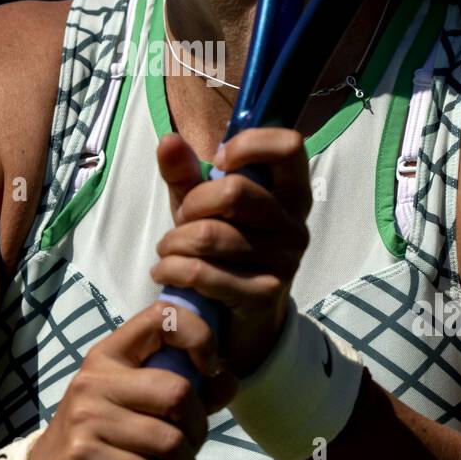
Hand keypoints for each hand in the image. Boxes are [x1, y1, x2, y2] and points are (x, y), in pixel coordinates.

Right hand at [19, 302, 238, 459]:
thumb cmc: (98, 441)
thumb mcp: (136, 408)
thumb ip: (185, 391)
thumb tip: (229, 379)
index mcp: (109, 356)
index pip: (161, 317)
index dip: (199, 336)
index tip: (210, 368)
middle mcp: (94, 380)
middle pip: (177, 393)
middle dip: (199, 429)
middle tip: (189, 448)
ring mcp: (85, 419)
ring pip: (170, 442)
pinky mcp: (82, 459)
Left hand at [150, 128, 311, 378]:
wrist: (239, 319)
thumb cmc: (222, 249)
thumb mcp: (202, 206)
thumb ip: (185, 172)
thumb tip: (168, 140)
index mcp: (291, 192)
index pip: (290, 145)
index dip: (249, 144)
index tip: (219, 161)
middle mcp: (296, 224)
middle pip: (234, 192)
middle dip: (191, 204)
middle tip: (181, 221)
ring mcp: (286, 261)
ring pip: (210, 235)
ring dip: (174, 243)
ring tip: (167, 250)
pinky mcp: (265, 294)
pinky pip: (204, 273)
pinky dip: (172, 270)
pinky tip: (164, 272)